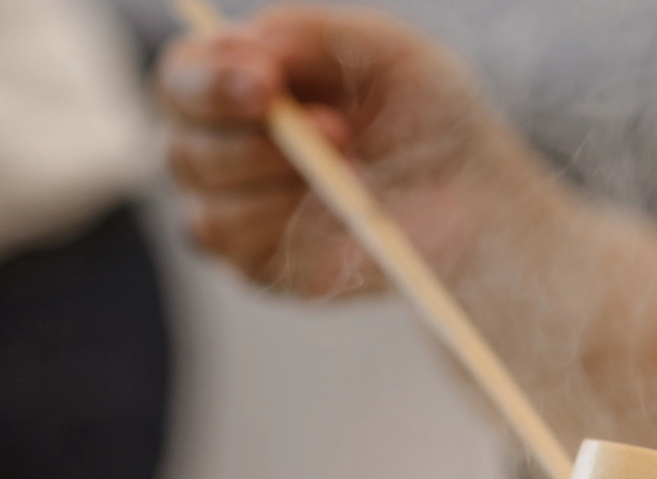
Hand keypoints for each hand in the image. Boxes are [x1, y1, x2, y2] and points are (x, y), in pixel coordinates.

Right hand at [158, 5, 557, 295]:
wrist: (475, 197)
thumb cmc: (426, 113)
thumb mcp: (384, 51)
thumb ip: (310, 35)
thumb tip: (249, 46)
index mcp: (235, 83)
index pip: (182, 77)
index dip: (210, 80)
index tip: (267, 84)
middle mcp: (217, 148)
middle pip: (183, 147)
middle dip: (256, 141)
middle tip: (340, 130)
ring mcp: (233, 213)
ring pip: (207, 209)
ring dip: (279, 187)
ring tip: (355, 170)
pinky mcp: (258, 266)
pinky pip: (238, 250)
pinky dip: (285, 228)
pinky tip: (340, 212)